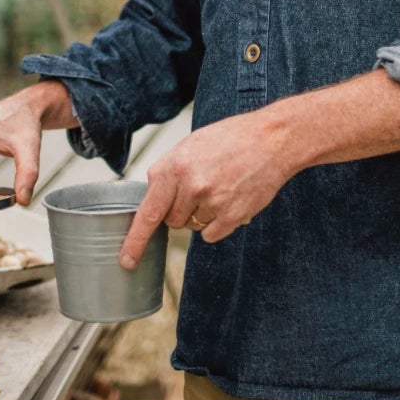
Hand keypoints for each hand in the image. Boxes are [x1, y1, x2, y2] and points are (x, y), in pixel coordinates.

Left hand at [119, 111, 294, 267]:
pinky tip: (229, 200)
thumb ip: (168, 171)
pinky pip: (211, 234)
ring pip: (192, 227)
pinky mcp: (233, 216)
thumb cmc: (232, 138)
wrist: (273, 139)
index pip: (148, 213)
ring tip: (220, 187)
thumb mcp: (190, 145)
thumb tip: (153, 199)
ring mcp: (213, 203)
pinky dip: (217, 224)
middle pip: (171, 221)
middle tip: (200, 186)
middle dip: (179, 210)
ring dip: (201, 214)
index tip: (126, 260)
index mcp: (175, 166)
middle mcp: (191, 186)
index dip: (135, 241)